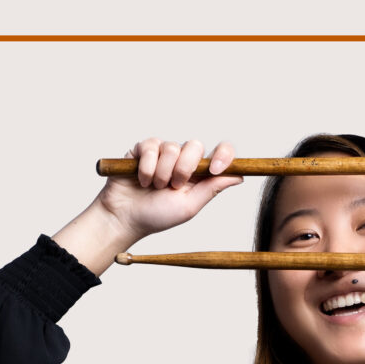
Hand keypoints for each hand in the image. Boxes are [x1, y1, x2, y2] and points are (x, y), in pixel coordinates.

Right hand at [53, 138, 247, 273]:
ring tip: (154, 187)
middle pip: (195, 145)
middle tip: (173, 186)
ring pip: (172, 147)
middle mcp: (183, 160)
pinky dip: (146, 166)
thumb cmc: (156, 216)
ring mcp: (162, 153)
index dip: (223, 155)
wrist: (124, 218)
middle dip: (185, 168)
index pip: (220, 152)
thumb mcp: (189, 206)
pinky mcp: (142, 149)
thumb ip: (212, 188)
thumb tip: (239, 176)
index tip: (215, 169)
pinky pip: (151, 146)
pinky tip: (140, 180)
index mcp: (199, 174)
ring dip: (162, 172)